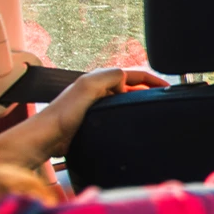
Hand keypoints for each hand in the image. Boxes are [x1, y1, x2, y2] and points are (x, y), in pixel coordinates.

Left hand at [38, 68, 168, 156]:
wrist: (45, 139)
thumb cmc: (61, 115)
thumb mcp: (88, 86)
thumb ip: (109, 76)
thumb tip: (127, 81)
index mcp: (98, 79)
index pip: (132, 73)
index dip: (152, 78)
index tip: (167, 87)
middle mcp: (98, 90)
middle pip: (131, 86)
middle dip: (149, 90)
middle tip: (164, 100)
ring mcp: (96, 106)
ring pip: (125, 101)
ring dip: (139, 103)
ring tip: (153, 112)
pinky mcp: (94, 121)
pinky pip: (118, 115)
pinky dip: (129, 117)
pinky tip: (133, 126)